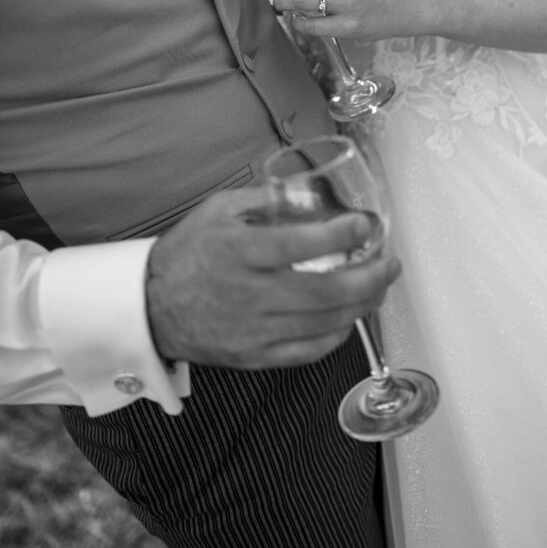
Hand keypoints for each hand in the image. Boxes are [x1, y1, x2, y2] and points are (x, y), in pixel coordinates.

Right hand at [146, 185, 400, 368]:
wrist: (151, 306)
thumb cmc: (189, 252)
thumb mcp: (221, 209)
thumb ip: (268, 199)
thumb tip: (314, 194)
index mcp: (242, 252)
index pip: (303, 243)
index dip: (343, 234)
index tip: (366, 225)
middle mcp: (252, 293)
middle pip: (326, 292)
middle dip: (370, 277)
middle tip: (390, 263)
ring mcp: (256, 330)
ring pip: (325, 324)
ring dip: (362, 305)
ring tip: (379, 287)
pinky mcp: (257, 356)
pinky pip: (309, 351)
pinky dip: (337, 336)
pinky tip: (349, 318)